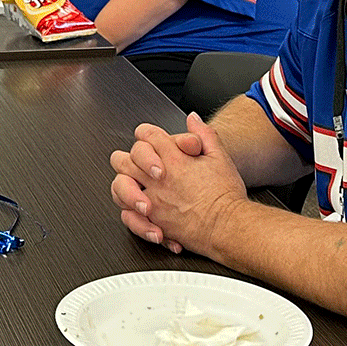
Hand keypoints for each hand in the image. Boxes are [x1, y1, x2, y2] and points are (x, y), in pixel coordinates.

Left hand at [109, 114, 245, 255]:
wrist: (228, 226)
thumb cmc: (225, 194)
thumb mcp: (220, 156)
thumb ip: (204, 134)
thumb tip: (192, 119)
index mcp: (172, 158)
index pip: (146, 134)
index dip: (148, 135)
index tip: (154, 141)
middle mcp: (157, 178)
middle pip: (124, 158)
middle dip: (130, 158)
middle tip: (141, 164)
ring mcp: (152, 200)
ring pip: (119, 186)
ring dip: (125, 184)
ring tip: (137, 186)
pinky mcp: (152, 221)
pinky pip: (127, 216)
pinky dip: (131, 214)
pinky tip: (142, 211)